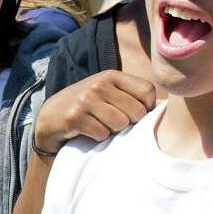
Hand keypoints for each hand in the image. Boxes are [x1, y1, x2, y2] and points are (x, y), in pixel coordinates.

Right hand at [34, 70, 156, 153]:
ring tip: (99, 125)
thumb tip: (162, 108)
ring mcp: (85, 100)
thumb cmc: (86, 107)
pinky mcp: (75, 117)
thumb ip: (130, 94)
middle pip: (136, 112)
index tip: (133, 114)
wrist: (51, 118)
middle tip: (111, 122)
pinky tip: (88, 131)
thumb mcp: (107, 92)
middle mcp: (99, 84)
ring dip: (112, 131)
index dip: (146, 108)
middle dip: (128, 123)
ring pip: (120, 124)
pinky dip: (97, 137)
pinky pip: (102, 134)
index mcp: (111, 76)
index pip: (147, 91)